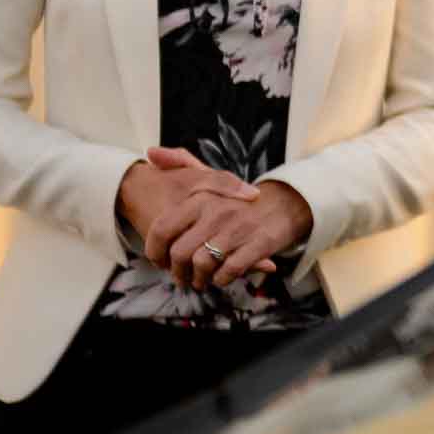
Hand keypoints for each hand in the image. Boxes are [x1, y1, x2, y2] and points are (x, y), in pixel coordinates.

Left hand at [119, 148, 278, 285]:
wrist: (282, 206)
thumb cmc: (236, 199)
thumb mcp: (208, 178)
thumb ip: (178, 162)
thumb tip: (151, 152)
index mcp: (200, 198)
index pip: (161, 230)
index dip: (155, 253)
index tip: (160, 261)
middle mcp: (217, 212)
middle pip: (180, 254)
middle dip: (178, 272)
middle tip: (183, 277)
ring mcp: (238, 228)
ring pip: (203, 264)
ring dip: (200, 279)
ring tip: (201, 280)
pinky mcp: (258, 244)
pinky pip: (229, 270)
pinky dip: (222, 279)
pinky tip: (222, 277)